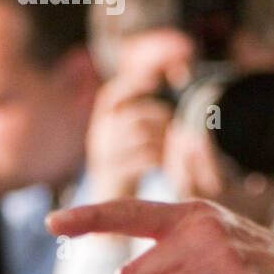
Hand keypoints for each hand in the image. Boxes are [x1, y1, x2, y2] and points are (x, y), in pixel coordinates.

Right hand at [85, 73, 173, 201]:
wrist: (109, 192)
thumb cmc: (126, 156)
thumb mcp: (124, 132)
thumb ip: (137, 113)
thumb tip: (159, 82)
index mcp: (101, 121)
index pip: (110, 96)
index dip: (131, 86)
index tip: (155, 81)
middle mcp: (99, 135)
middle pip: (134, 118)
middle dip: (159, 118)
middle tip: (174, 123)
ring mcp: (105, 155)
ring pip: (140, 138)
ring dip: (163, 138)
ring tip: (174, 142)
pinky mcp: (115, 173)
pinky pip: (143, 159)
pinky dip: (160, 157)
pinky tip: (167, 159)